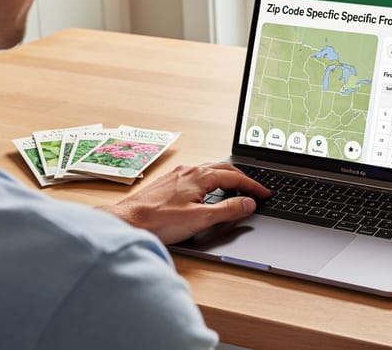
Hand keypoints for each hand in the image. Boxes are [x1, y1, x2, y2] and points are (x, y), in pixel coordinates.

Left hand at [99, 162, 269, 243]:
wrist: (126, 222)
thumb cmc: (158, 222)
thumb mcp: (201, 219)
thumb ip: (228, 210)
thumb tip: (249, 203)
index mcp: (200, 176)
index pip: (235, 177)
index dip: (253, 186)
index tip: (264, 193)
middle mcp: (189, 171)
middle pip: (223, 168)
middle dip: (241, 178)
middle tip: (253, 190)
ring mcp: (177, 175)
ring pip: (208, 170)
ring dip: (225, 178)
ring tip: (234, 189)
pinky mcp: (167, 182)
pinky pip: (195, 175)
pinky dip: (210, 180)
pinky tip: (206, 191)